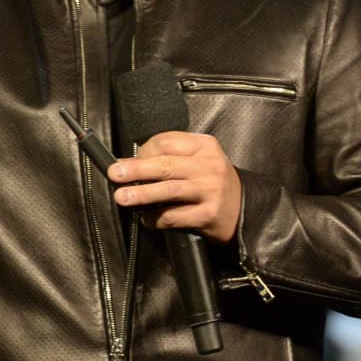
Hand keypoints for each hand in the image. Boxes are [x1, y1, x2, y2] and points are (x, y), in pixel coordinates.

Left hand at [106, 132, 241, 242]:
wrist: (244, 209)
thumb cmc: (211, 182)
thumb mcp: (199, 159)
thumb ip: (171, 157)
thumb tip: (131, 164)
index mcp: (204, 146)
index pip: (167, 142)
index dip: (143, 151)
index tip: (126, 161)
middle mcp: (209, 166)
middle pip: (166, 165)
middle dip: (136, 170)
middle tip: (116, 174)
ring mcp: (210, 191)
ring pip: (168, 190)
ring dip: (141, 194)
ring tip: (122, 197)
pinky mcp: (208, 215)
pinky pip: (174, 216)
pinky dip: (156, 218)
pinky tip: (146, 218)